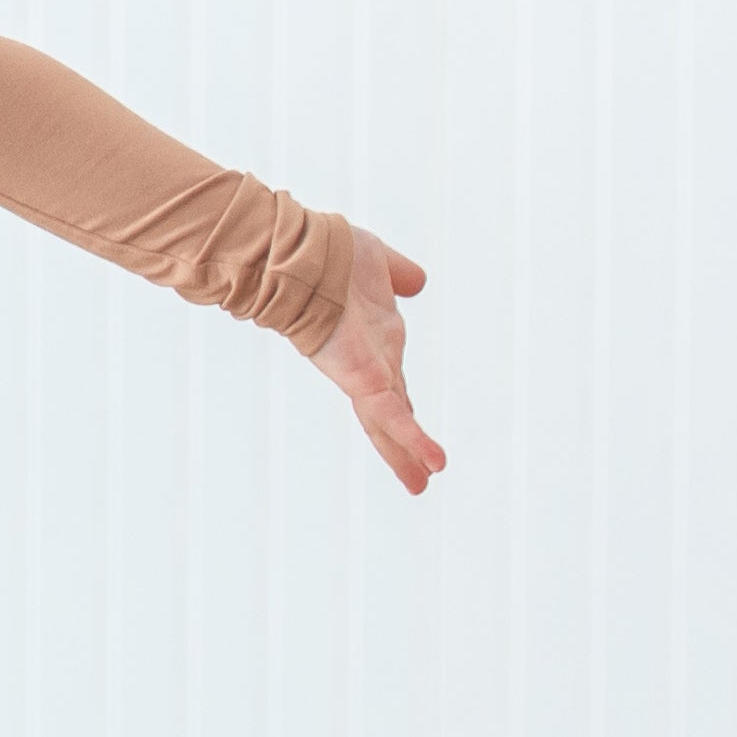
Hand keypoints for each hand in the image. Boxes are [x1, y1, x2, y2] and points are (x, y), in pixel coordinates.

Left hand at [310, 226, 446, 495]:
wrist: (304, 252)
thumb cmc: (333, 252)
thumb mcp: (379, 265)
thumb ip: (399, 275)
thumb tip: (417, 282)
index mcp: (376, 342)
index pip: (394, 385)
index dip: (405, 409)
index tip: (414, 429)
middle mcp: (370, 361)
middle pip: (390, 413)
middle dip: (403, 447)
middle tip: (418, 481)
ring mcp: (364, 371)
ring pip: (388, 421)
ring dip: (405, 452)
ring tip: (421, 484)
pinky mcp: (361, 377)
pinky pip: (391, 411)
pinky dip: (410, 437)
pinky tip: (432, 461)